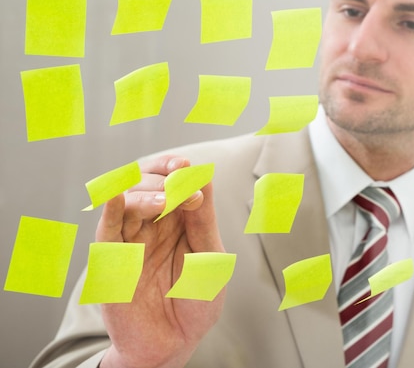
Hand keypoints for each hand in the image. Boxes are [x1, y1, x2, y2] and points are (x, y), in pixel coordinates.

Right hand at [96, 155, 224, 367]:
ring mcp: (129, 241)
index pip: (170, 181)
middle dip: (163, 178)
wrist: (175, 344)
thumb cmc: (196, 302)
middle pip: (146, 184)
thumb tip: (204, 174)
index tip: (187, 165)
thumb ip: (204, 219)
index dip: (175, 168)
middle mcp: (151, 226)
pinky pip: (106, 229)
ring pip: (127, 202)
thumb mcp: (209, 257)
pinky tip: (118, 194)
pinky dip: (111, 209)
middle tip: (181, 183)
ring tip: (166, 200)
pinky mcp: (111, 261)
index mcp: (177, 221)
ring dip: (146, 193)